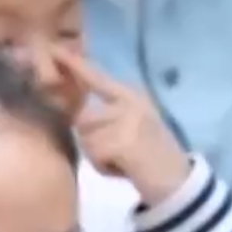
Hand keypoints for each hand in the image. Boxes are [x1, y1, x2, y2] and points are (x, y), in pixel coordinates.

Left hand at [53, 49, 192, 205]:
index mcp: (131, 94)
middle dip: (91, 140)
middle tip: (116, 153)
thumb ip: (108, 113)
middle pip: (83, 117)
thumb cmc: (151, 156)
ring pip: (86, 138)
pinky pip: (94, 155)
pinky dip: (105, 168)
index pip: (96, 76)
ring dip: (98, 156)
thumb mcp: (132, 124)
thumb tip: (77, 113)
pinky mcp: (123, 142)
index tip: (53, 49)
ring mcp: (127, 120)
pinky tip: (125, 170)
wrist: (178, 182)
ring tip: (122, 161)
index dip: (73, 64)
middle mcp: (130, 101)